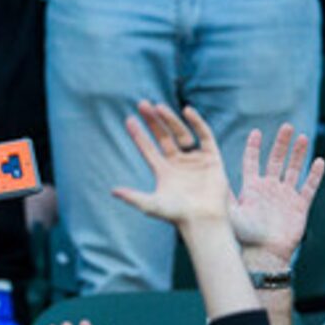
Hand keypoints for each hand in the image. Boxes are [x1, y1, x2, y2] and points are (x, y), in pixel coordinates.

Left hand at [109, 101, 233, 231]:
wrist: (204, 220)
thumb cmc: (177, 215)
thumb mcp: (151, 205)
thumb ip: (133, 197)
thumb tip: (112, 191)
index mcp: (162, 170)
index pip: (147, 148)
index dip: (138, 134)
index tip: (129, 119)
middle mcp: (177, 163)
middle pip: (163, 136)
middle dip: (153, 121)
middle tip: (142, 104)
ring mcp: (194, 160)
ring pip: (181, 133)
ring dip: (170, 120)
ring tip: (158, 106)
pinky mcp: (212, 159)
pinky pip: (205, 136)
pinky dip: (198, 123)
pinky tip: (188, 111)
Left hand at [229, 124, 324, 274]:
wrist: (263, 254)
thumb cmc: (243, 236)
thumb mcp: (228, 211)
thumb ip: (222, 193)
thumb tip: (207, 178)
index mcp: (251, 188)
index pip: (252, 162)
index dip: (254, 147)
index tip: (256, 132)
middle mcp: (268, 188)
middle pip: (275, 160)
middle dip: (280, 143)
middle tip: (286, 126)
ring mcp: (285, 196)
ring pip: (294, 169)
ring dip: (298, 153)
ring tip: (302, 137)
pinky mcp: (299, 206)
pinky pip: (309, 187)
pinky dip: (314, 174)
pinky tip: (319, 160)